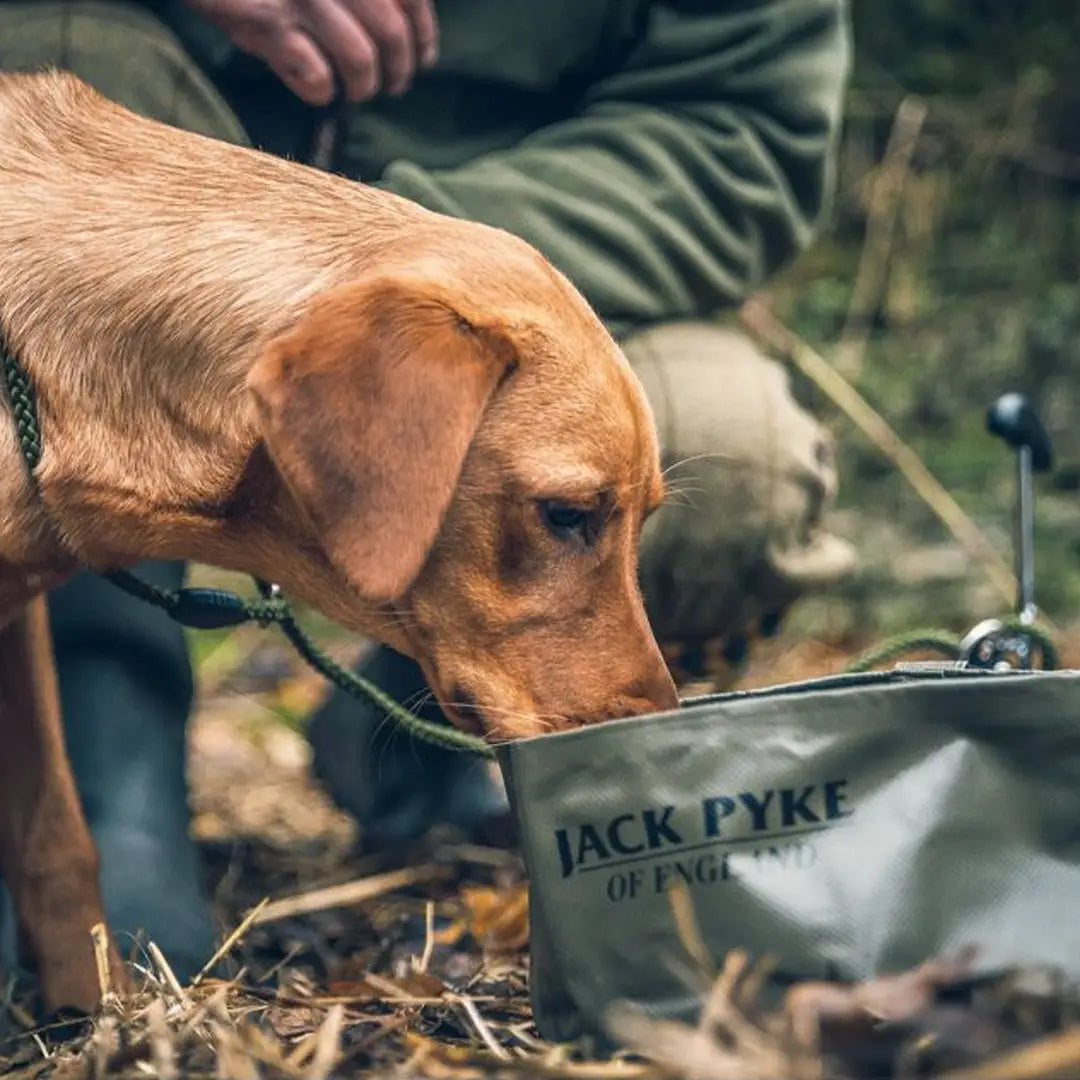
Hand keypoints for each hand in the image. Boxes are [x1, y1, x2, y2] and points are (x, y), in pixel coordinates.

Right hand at [185, 0, 438, 105]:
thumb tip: (404, 30)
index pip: (411, 0)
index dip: (423, 36)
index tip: (424, 59)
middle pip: (391, 36)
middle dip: (399, 71)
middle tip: (393, 86)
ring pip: (360, 60)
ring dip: (363, 87)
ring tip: (356, 92)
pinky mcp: (269, 23)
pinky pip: (316, 75)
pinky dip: (322, 91)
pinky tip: (318, 90)